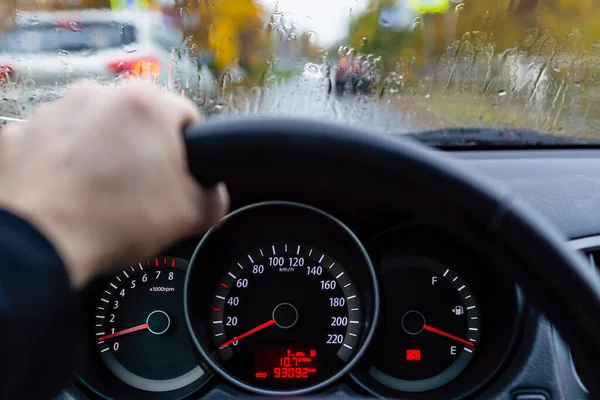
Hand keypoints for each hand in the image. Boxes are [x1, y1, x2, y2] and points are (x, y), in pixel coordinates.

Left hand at [0, 81, 228, 287]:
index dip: (189, 151)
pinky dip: (65, 159)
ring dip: (103, 150)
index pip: (186, 117)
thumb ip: (216, 198)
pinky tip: (70, 189)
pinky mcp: (22, 131)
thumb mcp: (189, 216)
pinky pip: (57, 141)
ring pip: (95, 127)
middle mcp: (98, 95)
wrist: (39, 245)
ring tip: (102, 191)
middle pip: (138, 120)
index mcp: (146, 106)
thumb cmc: (113, 222)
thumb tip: (214, 194)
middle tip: (141, 188)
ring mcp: (55, 110)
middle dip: (143, 148)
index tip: (179, 174)